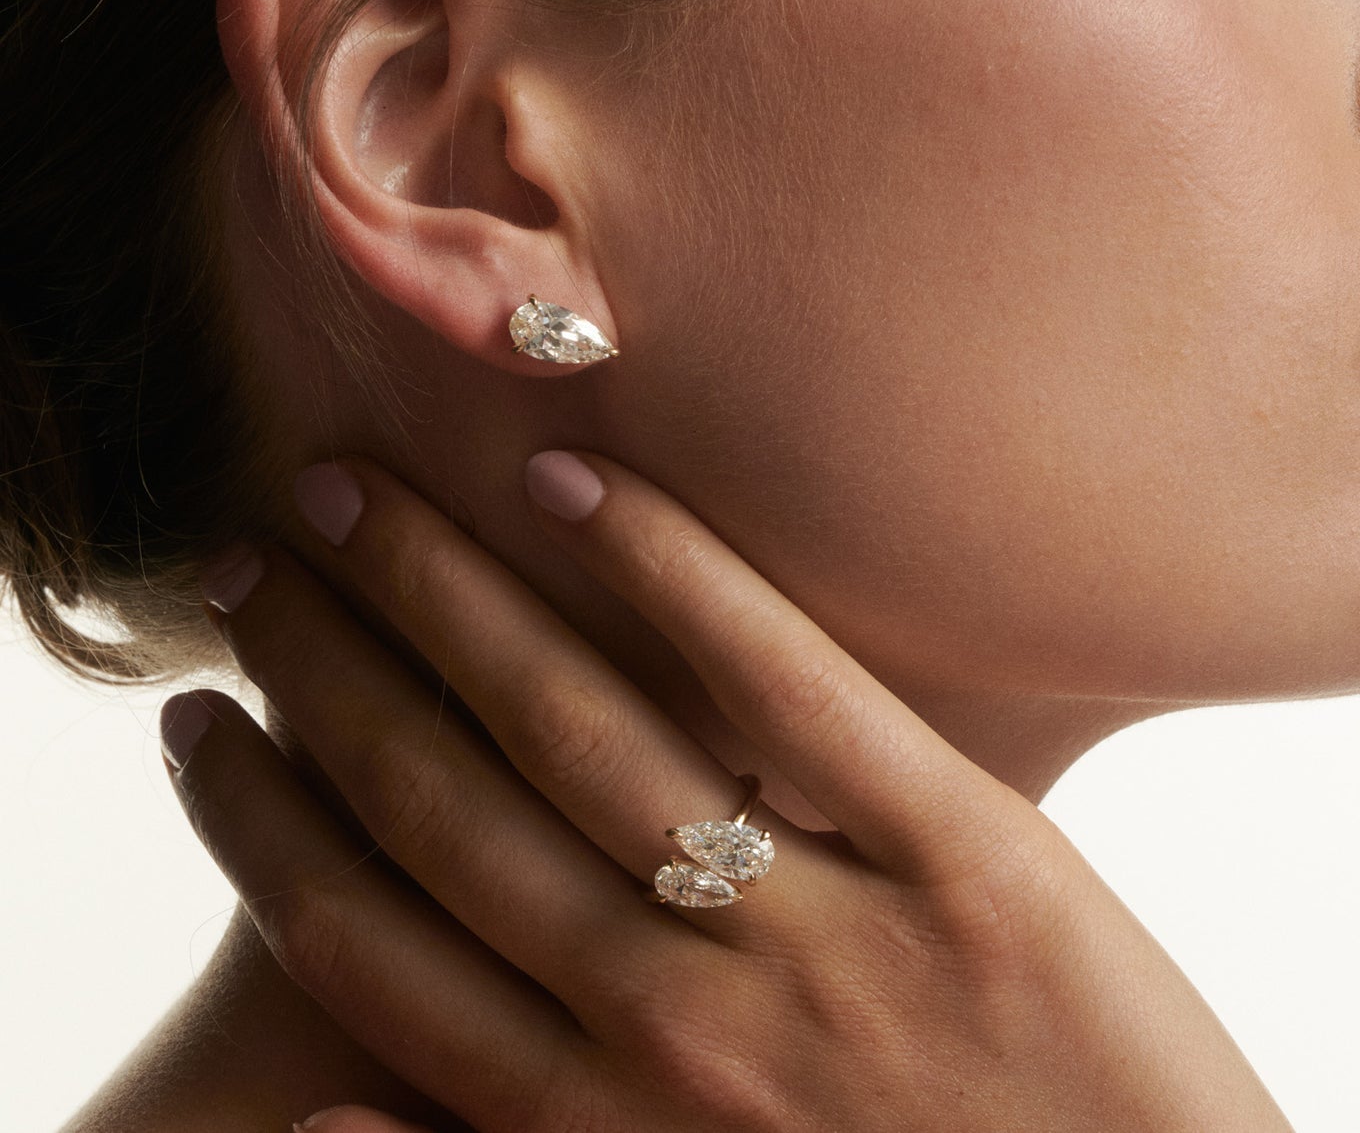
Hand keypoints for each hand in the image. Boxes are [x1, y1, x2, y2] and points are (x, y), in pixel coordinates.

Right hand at [161, 452, 1292, 1131]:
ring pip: (581, 732)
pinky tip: (570, 481)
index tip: (194, 719)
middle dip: (322, 669)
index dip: (258, 821)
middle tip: (247, 553)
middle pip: (444, 807)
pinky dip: (669, 574)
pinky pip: (789, 688)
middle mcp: (681, 1034)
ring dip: (447, 597)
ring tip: (356, 495)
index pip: (368, 945)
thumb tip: (307, 1125)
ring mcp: (828, 945)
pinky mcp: (975, 863)